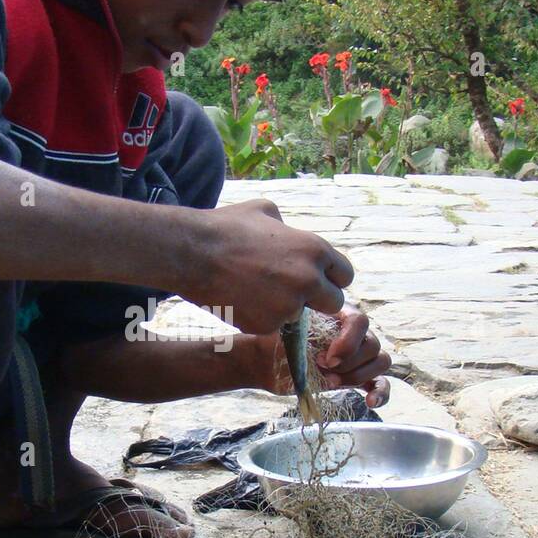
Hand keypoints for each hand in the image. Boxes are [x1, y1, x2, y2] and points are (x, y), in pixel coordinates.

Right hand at [185, 200, 354, 333]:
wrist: (192, 253)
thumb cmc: (226, 227)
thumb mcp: (264, 210)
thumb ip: (287, 227)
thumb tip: (290, 232)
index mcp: (315, 249)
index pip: (345, 275)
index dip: (330, 278)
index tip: (317, 280)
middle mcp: (308, 280)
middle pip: (333, 302)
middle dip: (316, 300)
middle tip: (292, 293)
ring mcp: (289, 305)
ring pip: (301, 317)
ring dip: (286, 310)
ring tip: (257, 293)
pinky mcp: (267, 325)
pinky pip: (274, 327)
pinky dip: (262, 319)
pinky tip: (242, 302)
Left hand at [253, 304, 391, 408]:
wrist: (266, 361)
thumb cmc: (276, 342)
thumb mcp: (289, 332)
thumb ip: (309, 332)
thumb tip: (322, 344)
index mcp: (338, 314)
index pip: (360, 321)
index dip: (348, 342)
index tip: (325, 359)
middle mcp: (353, 332)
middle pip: (372, 345)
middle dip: (348, 363)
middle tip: (321, 368)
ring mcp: (357, 355)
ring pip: (380, 361)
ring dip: (357, 376)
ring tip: (329, 382)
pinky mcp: (355, 377)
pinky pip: (380, 383)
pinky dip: (381, 393)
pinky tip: (371, 402)